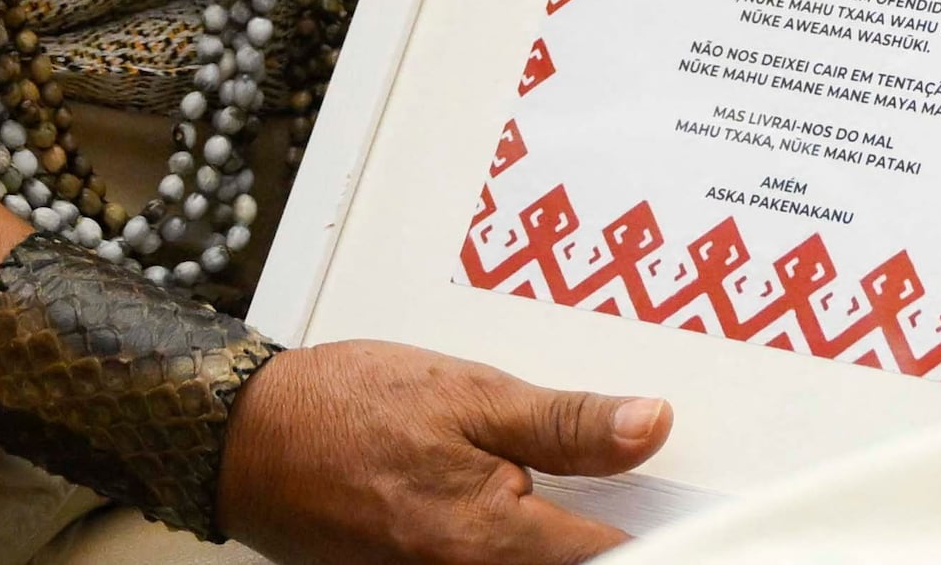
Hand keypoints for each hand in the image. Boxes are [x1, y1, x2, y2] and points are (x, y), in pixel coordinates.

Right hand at [214, 338, 666, 562]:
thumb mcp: (470, 392)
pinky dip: (517, 547)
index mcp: (489, 541)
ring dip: (559, 540)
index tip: (690, 511)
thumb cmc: (346, 409)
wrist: (250, 440)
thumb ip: (567, 422)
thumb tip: (650, 427)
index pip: (612, 559)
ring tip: (551, 492)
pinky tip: (512, 510)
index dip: (665, 533)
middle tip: (619, 491)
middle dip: (606, 538)